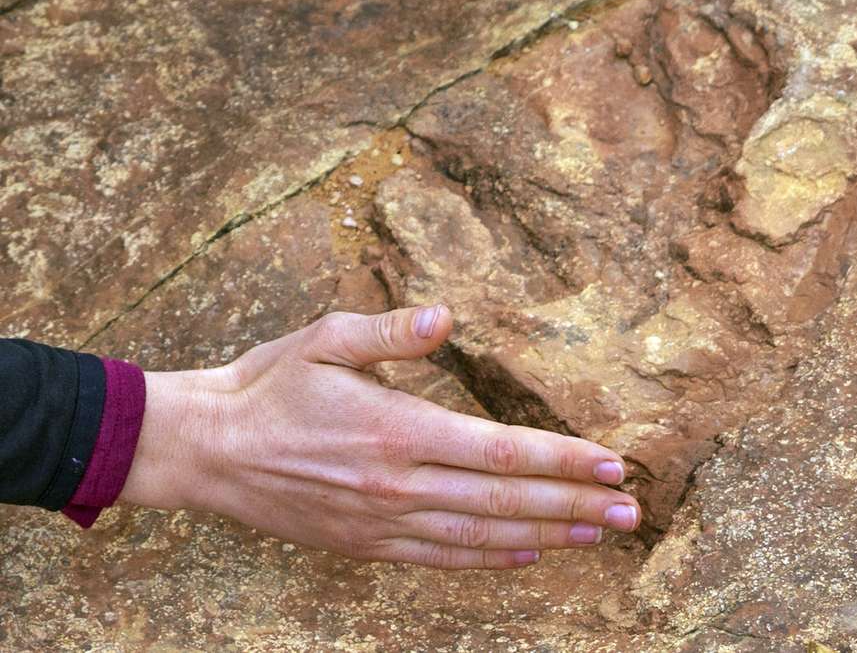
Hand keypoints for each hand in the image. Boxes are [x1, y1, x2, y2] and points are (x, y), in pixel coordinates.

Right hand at [120, 305, 639, 568]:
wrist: (207, 449)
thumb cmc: (272, 383)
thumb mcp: (327, 337)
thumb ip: (392, 331)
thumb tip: (447, 315)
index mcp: (398, 431)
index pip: (501, 452)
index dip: (562, 460)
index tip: (611, 463)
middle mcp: (399, 485)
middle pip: (507, 502)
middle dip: (576, 506)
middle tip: (630, 513)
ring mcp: (384, 523)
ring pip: (484, 537)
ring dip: (548, 537)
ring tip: (598, 536)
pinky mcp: (367, 545)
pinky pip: (443, 558)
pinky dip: (492, 560)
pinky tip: (529, 555)